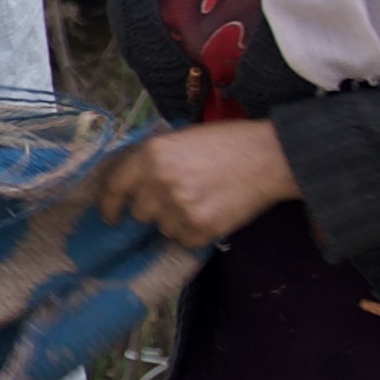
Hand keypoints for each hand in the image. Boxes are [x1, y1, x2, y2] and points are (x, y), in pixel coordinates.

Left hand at [112, 115, 300, 244]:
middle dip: (153, 209)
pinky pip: (183, 240)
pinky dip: (194, 232)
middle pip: (139, 212)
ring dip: (175, 221)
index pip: (114, 187)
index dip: (109, 205)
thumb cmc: (228, 143)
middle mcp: (159, 180)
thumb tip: (130, 186)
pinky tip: (212, 212)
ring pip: (162, 228)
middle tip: (178, 198)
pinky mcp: (201, 227)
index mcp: (151, 154)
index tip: (110, 216)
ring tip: (201, 201)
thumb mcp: (181, 138)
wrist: (270, 157)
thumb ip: (153, 160)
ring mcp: (179, 206)